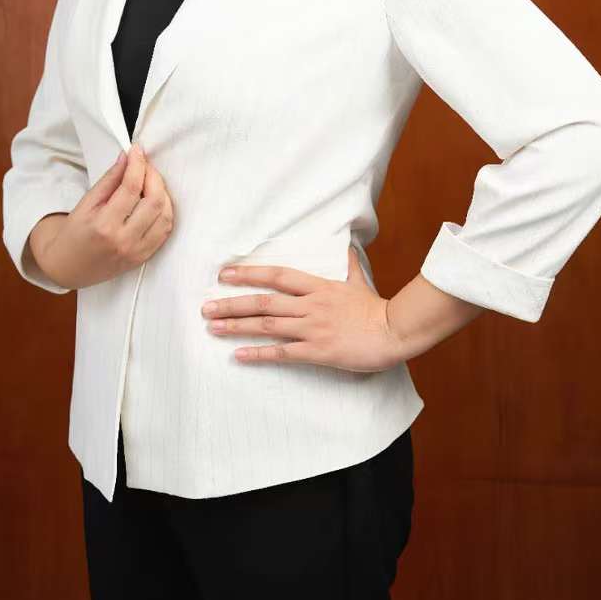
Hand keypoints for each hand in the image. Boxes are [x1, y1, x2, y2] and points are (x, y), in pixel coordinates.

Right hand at [30, 143, 173, 289]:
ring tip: (150, 182)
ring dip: (163, 193)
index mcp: (104, 225)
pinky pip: (165, 231)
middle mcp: (124, 240)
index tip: (137, 150)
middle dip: (153, 176)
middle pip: (155, 200)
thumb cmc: (73, 234)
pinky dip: (164, 212)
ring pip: (165, 216)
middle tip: (144, 165)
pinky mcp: (144, 257)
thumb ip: (109, 180)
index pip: (131, 187)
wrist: (68, 266)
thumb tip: (126, 158)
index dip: (138, 164)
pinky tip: (155, 201)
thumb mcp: (85, 203)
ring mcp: (137, 252)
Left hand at [200, 245, 404, 372]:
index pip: (277, 276)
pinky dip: (259, 354)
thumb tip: (347, 244)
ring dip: (237, 327)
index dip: (249, 273)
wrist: (394, 332)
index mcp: (318, 286)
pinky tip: (239, 355)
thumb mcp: (358, 281)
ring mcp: (313, 328)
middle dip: (232, 304)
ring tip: (213, 327)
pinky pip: (282, 353)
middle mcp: (311, 305)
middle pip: (264, 302)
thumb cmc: (376, 308)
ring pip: (268, 326)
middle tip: (206, 307)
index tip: (225, 274)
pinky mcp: (318, 351)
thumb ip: (348, 264)